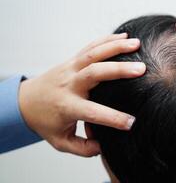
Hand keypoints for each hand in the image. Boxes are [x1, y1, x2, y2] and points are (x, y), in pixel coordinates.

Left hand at [19, 33, 145, 155]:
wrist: (25, 101)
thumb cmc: (46, 121)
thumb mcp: (60, 142)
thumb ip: (82, 148)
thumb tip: (103, 146)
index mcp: (67, 107)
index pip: (92, 112)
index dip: (113, 118)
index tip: (132, 122)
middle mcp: (69, 85)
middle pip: (94, 73)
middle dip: (119, 70)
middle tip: (141, 69)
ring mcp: (70, 69)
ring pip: (93, 54)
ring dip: (116, 47)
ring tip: (137, 44)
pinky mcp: (72, 60)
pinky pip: (90, 47)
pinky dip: (107, 40)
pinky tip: (123, 37)